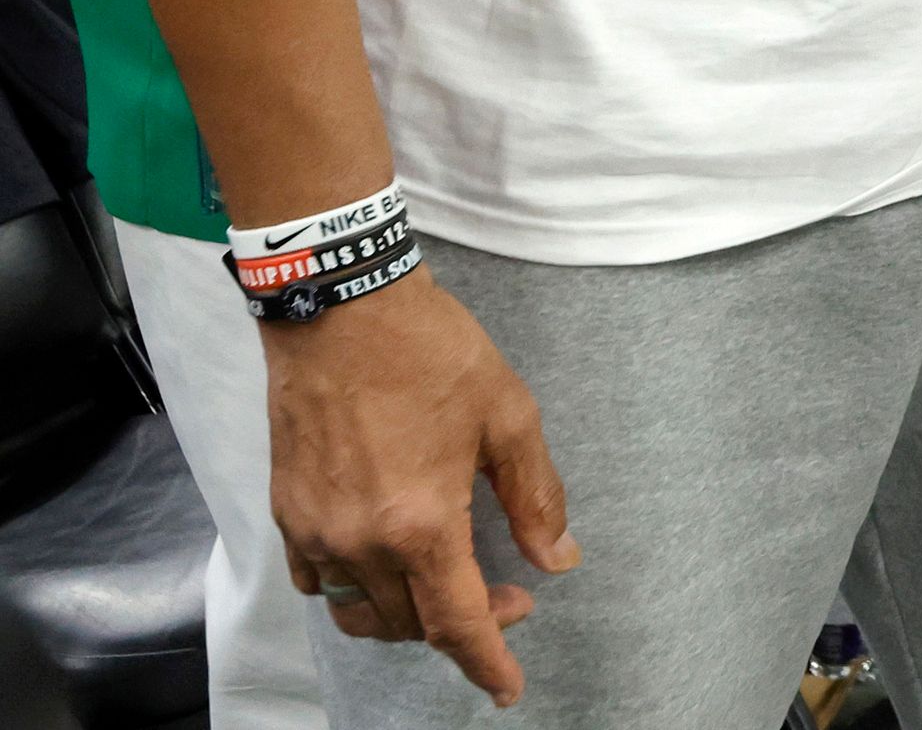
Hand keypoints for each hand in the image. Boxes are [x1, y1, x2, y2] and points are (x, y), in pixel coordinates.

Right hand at [262, 273, 577, 705]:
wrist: (340, 308)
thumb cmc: (430, 351)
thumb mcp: (508, 415)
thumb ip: (535, 496)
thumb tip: (557, 557)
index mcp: (420, 523)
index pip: (455, 623)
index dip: (487, 661)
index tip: (508, 689)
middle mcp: (358, 541)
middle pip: (408, 623)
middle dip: (462, 624)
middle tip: (508, 592)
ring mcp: (314, 530)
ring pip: (359, 611)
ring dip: (405, 613)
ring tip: (447, 582)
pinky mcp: (286, 510)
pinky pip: (317, 580)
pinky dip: (354, 587)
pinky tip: (385, 559)